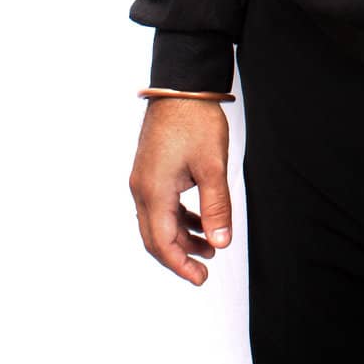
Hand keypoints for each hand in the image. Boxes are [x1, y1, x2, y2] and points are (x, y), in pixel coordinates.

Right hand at [129, 98, 232, 285]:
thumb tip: (220, 241)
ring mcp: (144, 178)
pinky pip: (161, 204)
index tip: (200, 278)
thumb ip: (216, 206)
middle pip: (155, 237)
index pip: (162, 242)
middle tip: (204, 270)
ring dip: (182, 237)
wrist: (181, 86)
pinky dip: (179, 218)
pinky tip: (199, 220)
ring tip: (210, 245)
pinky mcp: (151, 169)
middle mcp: (142, 188)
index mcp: (154, 191)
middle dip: (179, 257)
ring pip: (158, 221)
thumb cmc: (195, 120)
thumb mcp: (212, 165)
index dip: (181, 265)